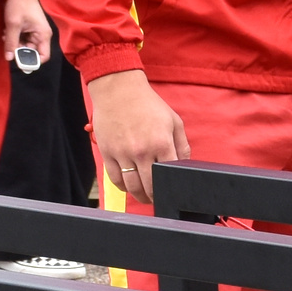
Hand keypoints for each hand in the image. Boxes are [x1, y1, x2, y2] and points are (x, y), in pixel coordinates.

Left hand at [1, 0, 52, 65]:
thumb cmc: (19, 5)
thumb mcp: (13, 24)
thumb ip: (11, 42)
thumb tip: (9, 58)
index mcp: (43, 35)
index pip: (43, 56)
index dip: (32, 60)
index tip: (18, 59)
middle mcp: (42, 35)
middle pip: (33, 51)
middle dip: (20, 50)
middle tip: (8, 44)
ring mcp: (36, 31)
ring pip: (27, 45)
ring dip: (16, 43)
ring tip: (5, 35)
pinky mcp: (31, 28)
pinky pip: (24, 38)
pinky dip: (16, 38)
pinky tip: (7, 32)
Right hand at [87, 68, 188, 204]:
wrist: (118, 90)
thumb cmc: (148, 104)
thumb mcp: (174, 121)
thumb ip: (182, 145)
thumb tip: (184, 166)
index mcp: (162, 143)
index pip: (170, 175)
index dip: (173, 187)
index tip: (173, 193)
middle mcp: (142, 151)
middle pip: (150, 187)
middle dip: (156, 197)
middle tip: (159, 200)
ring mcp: (123, 153)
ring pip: (132, 187)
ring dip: (140, 196)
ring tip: (145, 197)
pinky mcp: (107, 152)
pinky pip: (115, 179)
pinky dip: (123, 187)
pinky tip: (129, 187)